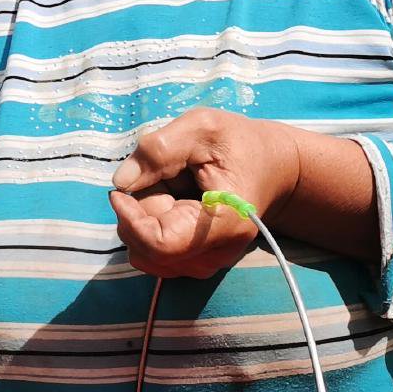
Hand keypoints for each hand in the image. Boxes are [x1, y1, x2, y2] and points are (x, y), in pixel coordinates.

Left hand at [109, 109, 303, 280]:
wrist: (272, 167)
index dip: (130, 219)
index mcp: (222, 223)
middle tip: (156, 178)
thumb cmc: (238, 143)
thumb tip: (120, 182)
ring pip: (146, 253)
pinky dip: (148, 226)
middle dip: (136, 212)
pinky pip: (154, 252)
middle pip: (147, 249)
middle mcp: (216, 254)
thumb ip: (159, 150)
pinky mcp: (197, 261)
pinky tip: (169, 202)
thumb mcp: (200, 128)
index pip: (159, 244)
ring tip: (167, 188)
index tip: (120, 190)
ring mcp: (207, 262)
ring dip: (141, 219)